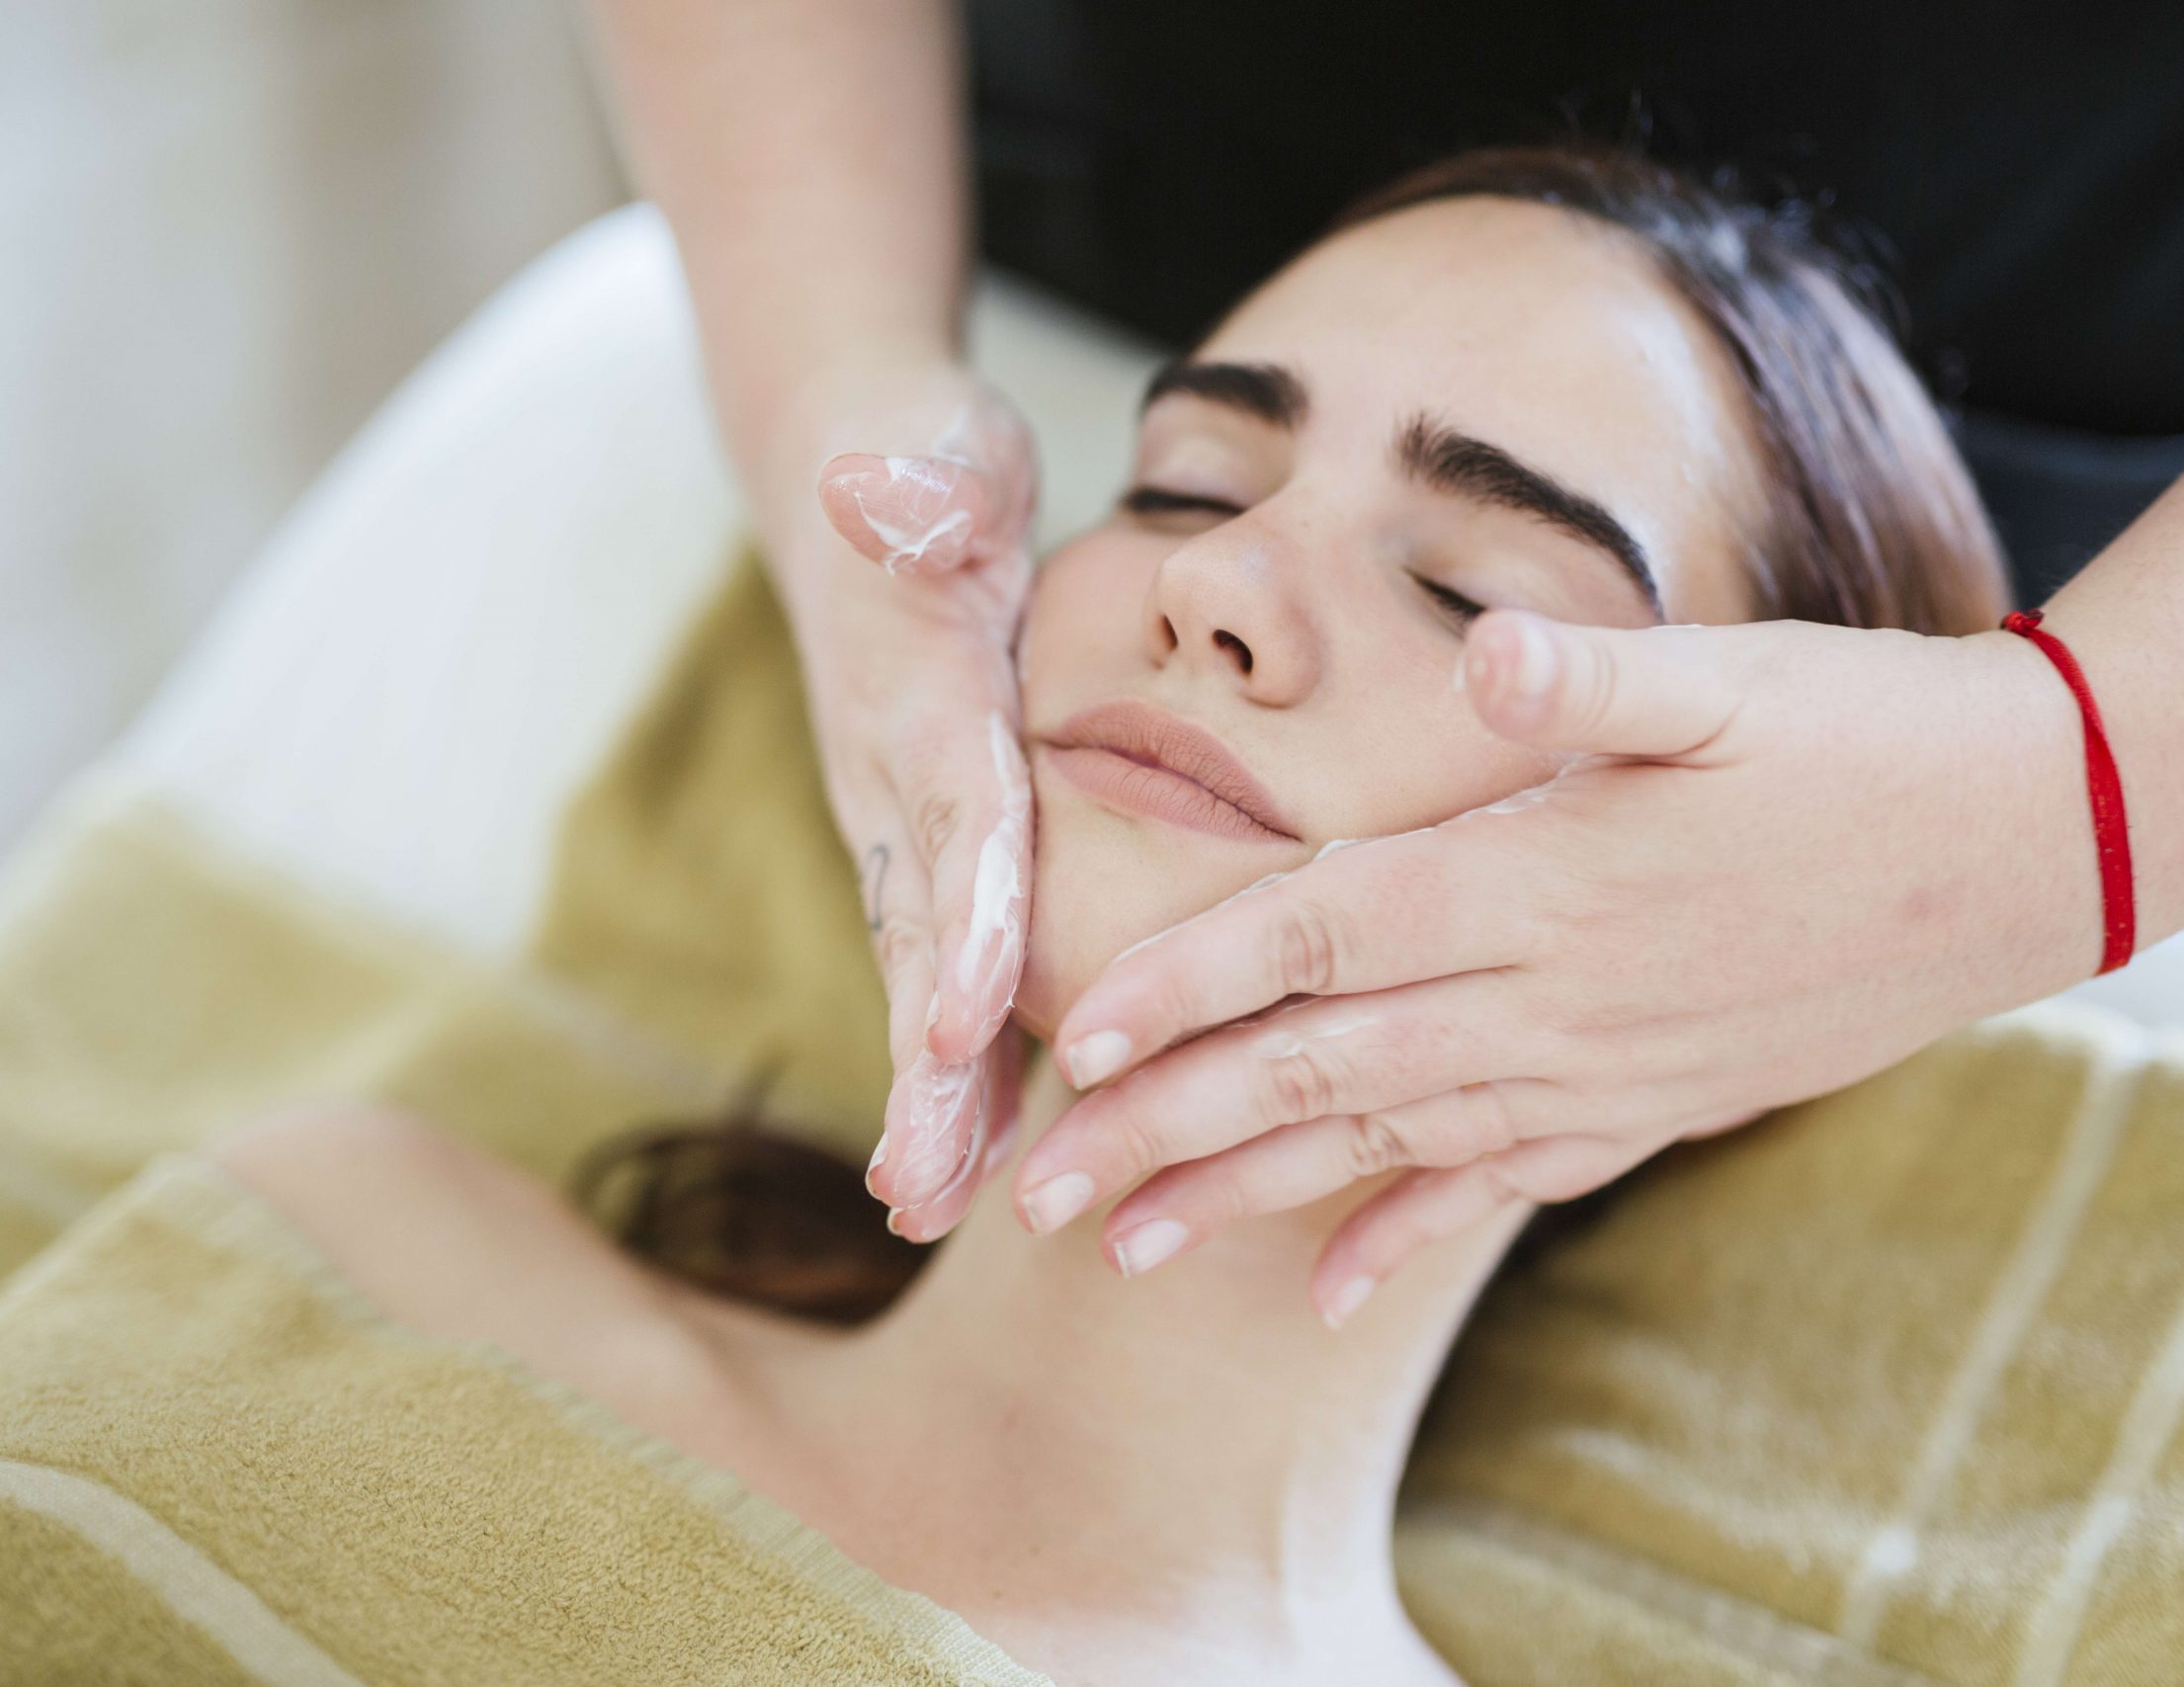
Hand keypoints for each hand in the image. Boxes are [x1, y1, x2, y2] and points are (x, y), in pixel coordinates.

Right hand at [760, 361, 1037, 1239]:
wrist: (850, 469)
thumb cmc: (914, 463)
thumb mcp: (926, 449)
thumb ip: (910, 484)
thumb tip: (878, 488)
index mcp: (917, 693)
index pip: (949, 814)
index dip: (961, 915)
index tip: (964, 1018)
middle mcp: (891, 775)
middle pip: (915, 932)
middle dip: (921, 1064)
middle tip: (921, 1196)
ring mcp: (896, 814)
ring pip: (917, 968)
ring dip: (928, 1091)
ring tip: (930, 1211)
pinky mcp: (923, 833)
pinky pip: (943, 955)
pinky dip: (956, 1053)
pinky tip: (979, 1150)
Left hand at [1011, 609, 2100, 1321]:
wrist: (2036, 847)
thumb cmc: (1873, 736)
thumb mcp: (1736, 677)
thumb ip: (1593, 675)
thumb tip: (1484, 643)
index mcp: (1544, 877)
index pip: (1323, 935)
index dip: (1190, 983)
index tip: (1073, 1040)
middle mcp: (1555, 994)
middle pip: (1320, 1068)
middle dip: (1168, 1129)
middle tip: (1038, 1191)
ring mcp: (1606, 1063)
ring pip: (1388, 1145)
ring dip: (1250, 1199)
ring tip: (1128, 1248)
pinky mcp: (1656, 1096)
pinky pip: (1507, 1182)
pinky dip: (1412, 1232)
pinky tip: (1334, 1288)